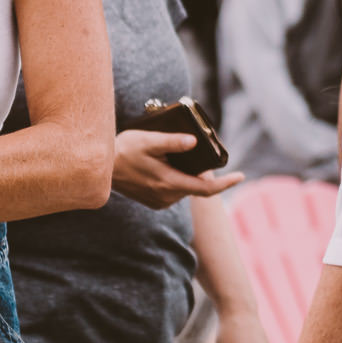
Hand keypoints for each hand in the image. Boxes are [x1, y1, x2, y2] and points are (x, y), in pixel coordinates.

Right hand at [110, 130, 241, 208]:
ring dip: (187, 175)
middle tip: (197, 151)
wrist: (100, 169)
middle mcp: (166, 197)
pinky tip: (165, 166)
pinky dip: (176, 179)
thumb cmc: (124, 150)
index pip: (206, 189)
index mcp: (169, 183)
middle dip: (201, 171)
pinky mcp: (154, 202)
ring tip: (174, 156)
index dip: (226, 184)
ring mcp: (160, 201)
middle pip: (196, 186)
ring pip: (184, 188)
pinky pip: (173, 191)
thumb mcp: (148, 140)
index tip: (241, 175)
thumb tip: (194, 142)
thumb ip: (172, 142)